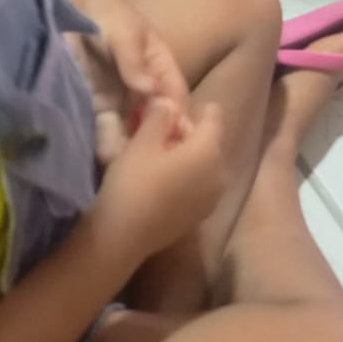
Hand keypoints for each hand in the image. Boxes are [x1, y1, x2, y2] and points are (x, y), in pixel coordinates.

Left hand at [60, 0, 189, 164]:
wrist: (44, 10)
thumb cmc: (92, 11)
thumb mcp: (119, 26)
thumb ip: (133, 58)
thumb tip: (152, 92)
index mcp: (154, 60)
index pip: (173, 90)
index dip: (178, 112)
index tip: (178, 135)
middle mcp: (138, 84)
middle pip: (155, 116)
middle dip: (156, 138)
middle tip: (152, 159)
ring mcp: (113, 99)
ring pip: (129, 128)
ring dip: (130, 146)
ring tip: (125, 161)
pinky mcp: (88, 110)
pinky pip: (102, 131)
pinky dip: (106, 145)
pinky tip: (106, 157)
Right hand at [89, 98, 226, 263]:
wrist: (122, 239)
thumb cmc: (132, 184)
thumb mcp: (142, 142)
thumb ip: (161, 116)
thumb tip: (170, 102)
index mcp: (209, 151)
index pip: (214, 117)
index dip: (195, 110)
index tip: (172, 110)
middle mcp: (220, 173)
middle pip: (210, 142)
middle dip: (190, 134)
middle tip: (159, 134)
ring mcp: (213, 198)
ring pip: (205, 165)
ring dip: (188, 157)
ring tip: (158, 158)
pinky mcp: (202, 215)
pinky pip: (200, 185)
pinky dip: (187, 178)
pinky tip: (162, 182)